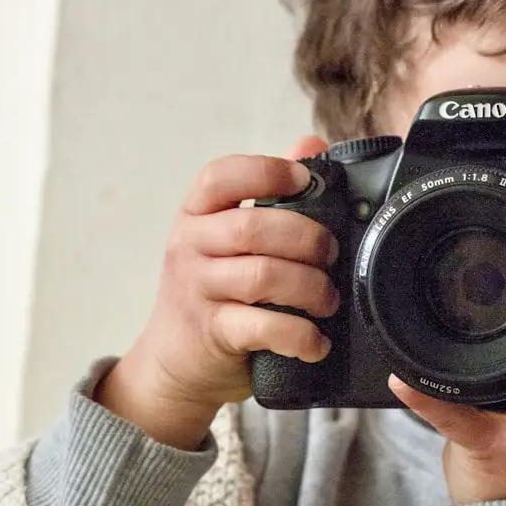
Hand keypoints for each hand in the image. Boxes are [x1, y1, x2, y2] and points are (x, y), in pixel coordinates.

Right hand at [96, 137, 338, 449]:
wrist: (175, 361)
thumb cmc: (213, 292)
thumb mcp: (228, 240)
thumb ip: (268, 192)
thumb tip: (310, 144)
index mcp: (195, 215)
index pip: (219, 177)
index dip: (266, 171)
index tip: (304, 180)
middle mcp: (188, 247)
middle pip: (251, 227)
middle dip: (306, 238)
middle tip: (331, 255)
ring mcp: (196, 291)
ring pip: (262, 277)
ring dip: (310, 287)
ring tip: (329, 299)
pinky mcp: (212, 333)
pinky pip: (263, 327)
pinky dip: (300, 335)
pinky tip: (316, 342)